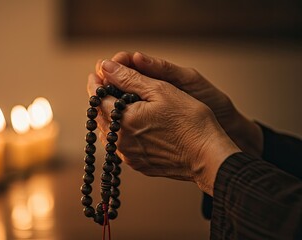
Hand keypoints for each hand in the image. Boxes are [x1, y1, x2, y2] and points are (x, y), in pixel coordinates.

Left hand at [96, 52, 262, 157]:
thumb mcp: (160, 90)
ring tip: (116, 101)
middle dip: (100, 98)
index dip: (95, 82)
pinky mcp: (137, 164)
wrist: (208, 157)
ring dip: (108, 115)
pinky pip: (119, 145)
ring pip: (107, 131)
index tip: (97, 72)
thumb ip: (129, 78)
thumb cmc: (189, 120)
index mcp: (123, 119)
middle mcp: (120, 140)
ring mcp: (128, 155)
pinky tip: (130, 122)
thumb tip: (105, 66)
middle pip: (99, 116)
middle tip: (106, 84)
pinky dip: (119, 131)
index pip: (97, 97)